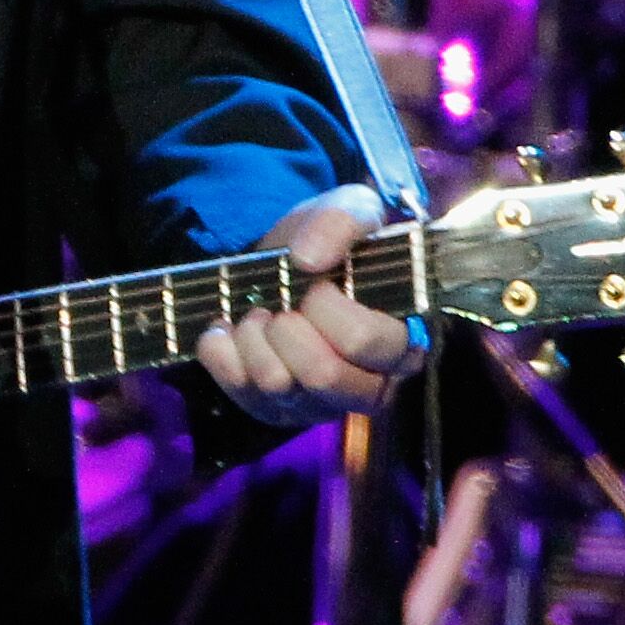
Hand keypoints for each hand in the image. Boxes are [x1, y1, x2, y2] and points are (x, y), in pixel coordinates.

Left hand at [194, 183, 420, 427]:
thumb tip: (308, 258)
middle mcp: (369, 386)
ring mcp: (320, 406)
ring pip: (277, 385)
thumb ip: (341, 222)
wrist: (289, 264)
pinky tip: (228, 329)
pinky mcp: (277, 413)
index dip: (327, 307)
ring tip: (259, 313)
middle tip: (283, 301)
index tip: (317, 283)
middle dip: (288, 327)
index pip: (363, 340)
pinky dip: (222, 353)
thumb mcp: (347, 211)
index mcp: (402, 342)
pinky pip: (239, 392)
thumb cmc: (333, 245)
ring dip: (254, 337)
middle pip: (321, 375)